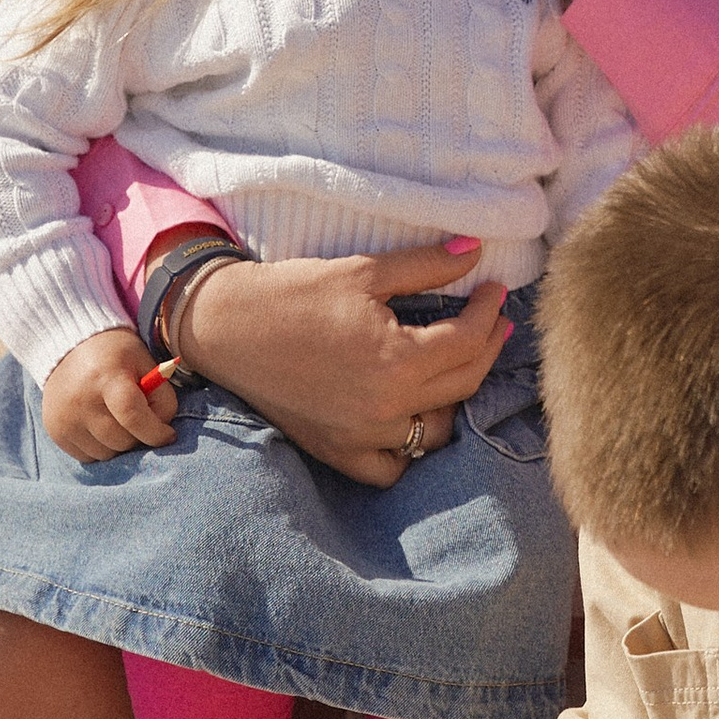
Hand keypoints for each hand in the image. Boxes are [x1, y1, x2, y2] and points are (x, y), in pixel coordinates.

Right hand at [41, 327, 177, 461]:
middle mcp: (79, 400)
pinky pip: (88, 457)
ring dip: (120, 444)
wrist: (70, 347)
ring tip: (118, 419)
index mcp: (105, 377)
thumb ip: (162, 397)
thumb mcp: (146, 364)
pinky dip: (101, 447)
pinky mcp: (55, 431)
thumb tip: (162, 433)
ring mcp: (64, 418)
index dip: (155, 431)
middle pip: (121, 440)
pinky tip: (100, 425)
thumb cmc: (118, 356)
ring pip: (107, 454)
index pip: (132, 415)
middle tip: (140, 418)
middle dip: (139, 435)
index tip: (169, 435)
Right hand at [175, 244, 510, 479]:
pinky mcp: (338, 452)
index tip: (494, 291)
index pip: (468, 341)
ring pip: (436, 430)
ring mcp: (362, 437)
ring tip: (454, 366)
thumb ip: (426, 266)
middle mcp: (386, 408)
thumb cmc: (291, 294)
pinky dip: (409, 448)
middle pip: (463, 384)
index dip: (489, 312)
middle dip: (486, 348)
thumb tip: (475, 252)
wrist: (224, 327)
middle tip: (492, 321)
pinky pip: (392, 466)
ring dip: (454, 399)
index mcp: (396, 361)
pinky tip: (413, 417)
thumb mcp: (362, 271)